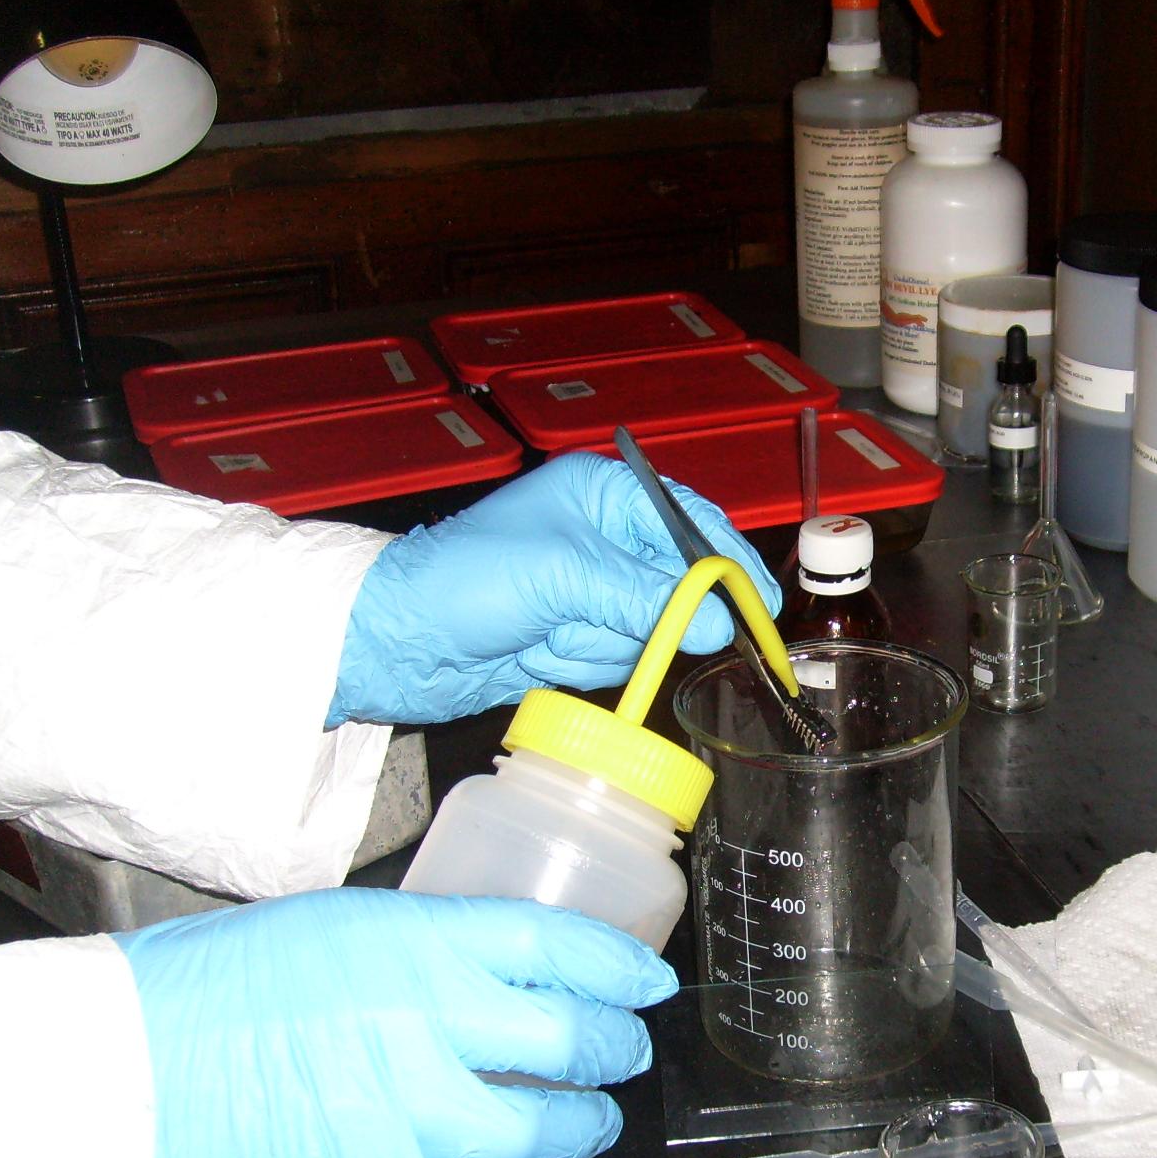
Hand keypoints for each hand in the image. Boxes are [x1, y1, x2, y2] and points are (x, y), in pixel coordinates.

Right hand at [115, 888, 676, 1157]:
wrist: (122, 1065)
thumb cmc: (210, 983)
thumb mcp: (334, 922)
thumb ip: (419, 945)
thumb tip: (487, 971)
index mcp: (420, 940)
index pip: (560, 948)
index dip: (621, 967)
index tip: (649, 984)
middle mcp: (432, 1021)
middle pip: (574, 1037)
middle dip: (617, 1050)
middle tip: (623, 1055)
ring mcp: (410, 1113)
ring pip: (547, 1127)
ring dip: (586, 1130)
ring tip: (590, 1127)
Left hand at [329, 451, 779, 725]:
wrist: (395, 643)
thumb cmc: (465, 582)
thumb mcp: (563, 577)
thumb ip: (647, 598)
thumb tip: (722, 623)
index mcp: (602, 495)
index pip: (691, 521)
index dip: (730, 562)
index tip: (761, 605)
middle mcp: (603, 538)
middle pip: (680, 582)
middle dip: (662, 614)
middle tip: (653, 634)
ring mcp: (589, 591)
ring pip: (651, 629)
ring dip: (608, 643)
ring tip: (551, 635)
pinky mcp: (574, 637)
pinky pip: (617, 658)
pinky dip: (585, 662)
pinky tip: (540, 653)